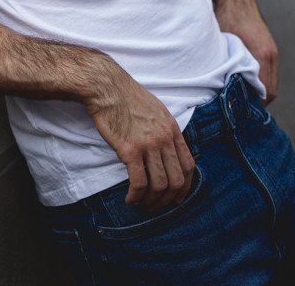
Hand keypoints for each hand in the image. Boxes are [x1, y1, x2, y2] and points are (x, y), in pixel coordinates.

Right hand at [86, 61, 195, 210]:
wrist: (106, 87)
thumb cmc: (127, 97)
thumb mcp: (156, 110)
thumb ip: (165, 131)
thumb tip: (167, 151)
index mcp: (172, 129)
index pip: (188, 166)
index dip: (184, 187)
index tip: (175, 197)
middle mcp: (164, 138)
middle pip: (176, 180)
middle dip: (167, 200)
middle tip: (156, 206)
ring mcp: (148, 144)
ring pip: (159, 185)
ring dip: (151, 201)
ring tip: (141, 203)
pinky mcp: (130, 149)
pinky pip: (139, 182)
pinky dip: (136, 196)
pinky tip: (130, 198)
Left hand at [215, 0, 278, 102]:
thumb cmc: (223, 18)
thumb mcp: (223, 46)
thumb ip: (227, 68)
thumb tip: (224, 92)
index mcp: (262, 55)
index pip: (267, 92)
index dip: (255, 106)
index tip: (241, 113)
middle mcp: (270, 53)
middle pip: (269, 89)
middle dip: (256, 100)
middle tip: (238, 108)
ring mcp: (270, 49)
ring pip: (268, 79)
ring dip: (256, 89)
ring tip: (238, 96)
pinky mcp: (266, 45)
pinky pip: (266, 69)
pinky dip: (257, 78)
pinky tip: (241, 79)